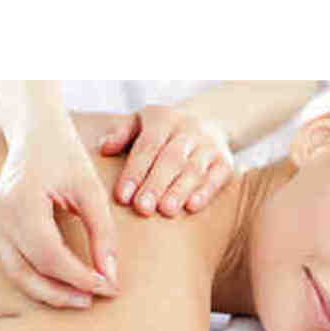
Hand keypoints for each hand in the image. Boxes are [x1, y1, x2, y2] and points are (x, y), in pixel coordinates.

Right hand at [0, 123, 118, 308]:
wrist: (37, 135)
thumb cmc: (65, 156)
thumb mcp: (91, 190)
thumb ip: (102, 232)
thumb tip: (110, 273)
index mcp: (21, 202)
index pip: (49, 254)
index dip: (79, 276)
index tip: (108, 286)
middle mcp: (1, 216)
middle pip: (28, 271)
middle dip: (63, 292)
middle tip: (96, 299)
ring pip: (18, 273)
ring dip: (50, 292)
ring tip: (83, 299)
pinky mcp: (0, 228)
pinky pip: (17, 264)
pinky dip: (40, 280)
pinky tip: (65, 285)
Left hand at [98, 105, 234, 217]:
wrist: (211, 121)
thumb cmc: (165, 130)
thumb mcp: (142, 121)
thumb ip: (122, 134)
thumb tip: (103, 148)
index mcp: (164, 119)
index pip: (147, 146)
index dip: (135, 172)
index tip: (122, 196)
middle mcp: (189, 130)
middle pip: (171, 159)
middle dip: (156, 184)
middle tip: (142, 208)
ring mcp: (210, 146)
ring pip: (194, 169)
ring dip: (180, 191)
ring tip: (166, 211)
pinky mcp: (226, 162)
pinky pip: (216, 177)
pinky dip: (205, 192)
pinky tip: (192, 207)